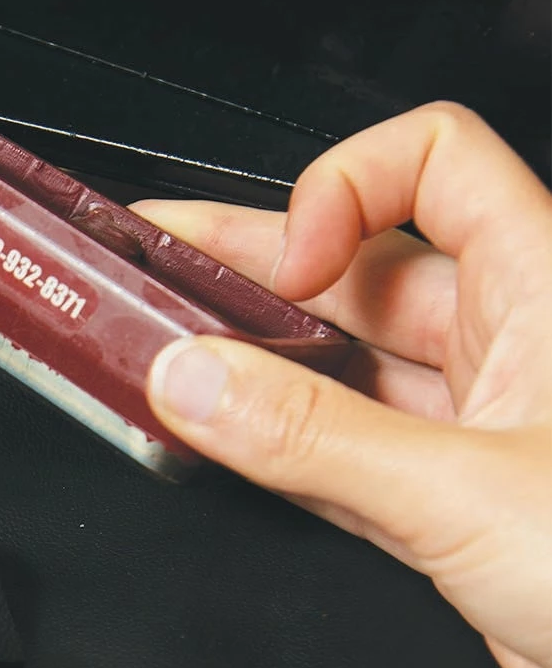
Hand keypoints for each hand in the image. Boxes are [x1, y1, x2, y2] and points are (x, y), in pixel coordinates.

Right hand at [138, 103, 551, 667]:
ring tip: (164, 350)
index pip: (434, 163)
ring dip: (254, 359)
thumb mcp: (468, 490)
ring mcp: (474, 426)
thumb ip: (315, 438)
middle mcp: (508, 346)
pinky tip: (223, 439)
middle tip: (155, 264)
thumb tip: (195, 379)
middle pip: (360, 265)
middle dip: (253, 263)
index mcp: (544, 291)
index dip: (344, 185)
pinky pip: (340, 448)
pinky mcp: (448, 504)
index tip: (284, 262)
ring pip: (342, 363)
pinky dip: (276, 443)